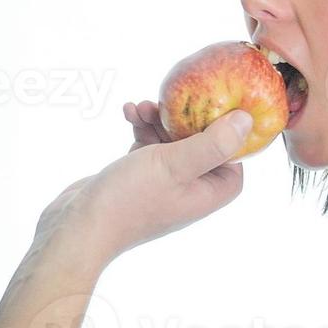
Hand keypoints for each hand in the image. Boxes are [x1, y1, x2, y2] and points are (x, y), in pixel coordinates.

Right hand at [34, 104, 251, 269]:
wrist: (80, 227)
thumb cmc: (129, 201)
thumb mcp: (175, 165)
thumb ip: (213, 143)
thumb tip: (247, 121)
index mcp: (210, 191)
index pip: (235, 153)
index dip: (227, 126)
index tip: (214, 100)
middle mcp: (192, 188)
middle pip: (202, 140)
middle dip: (184, 116)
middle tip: (166, 100)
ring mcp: (166, 183)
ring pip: (172, 139)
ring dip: (158, 120)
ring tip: (139, 108)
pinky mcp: (142, 176)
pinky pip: (150, 144)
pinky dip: (142, 128)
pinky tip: (127, 115)